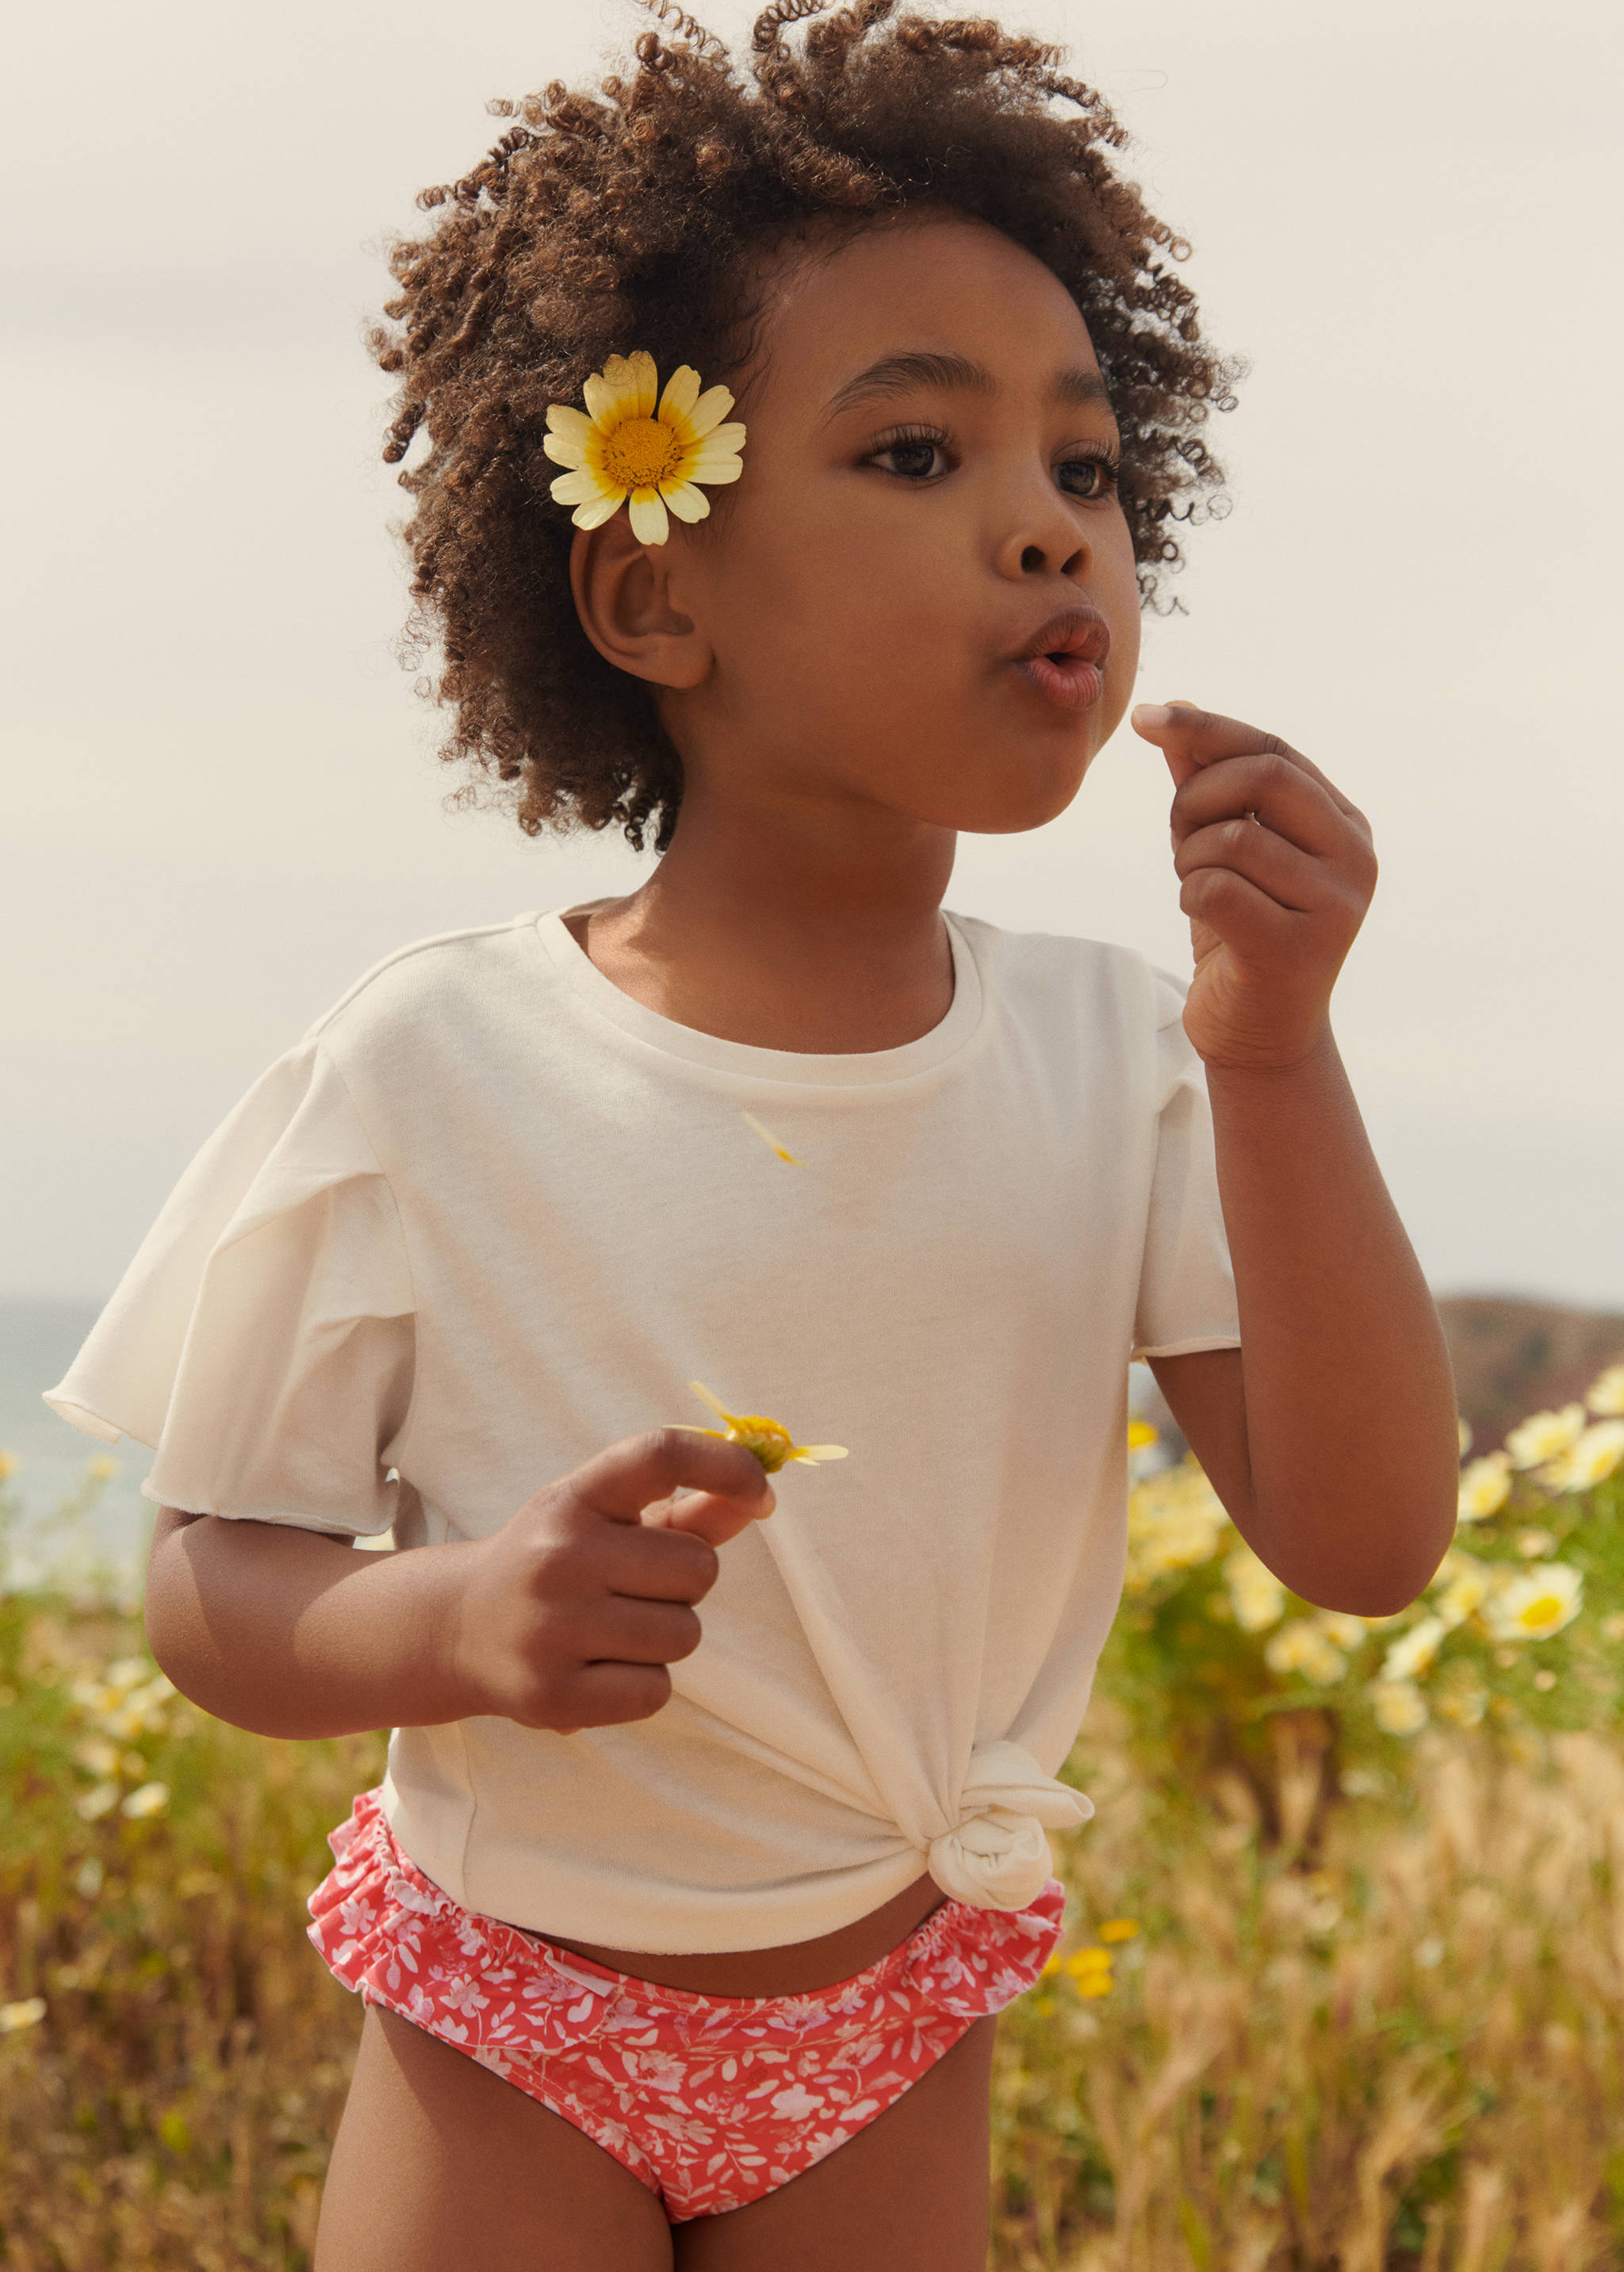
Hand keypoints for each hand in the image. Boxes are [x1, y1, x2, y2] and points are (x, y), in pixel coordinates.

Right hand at [444, 1429, 773, 1733]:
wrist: (458, 1628)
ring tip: (615, 1630)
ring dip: (667, 1636)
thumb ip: (686, 1511)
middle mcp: (558, 1555)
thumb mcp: (605, 1520)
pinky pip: (656, 1692)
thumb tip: (756, 1499)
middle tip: (637, 1588)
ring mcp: (550, 1627)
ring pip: (684, 1634)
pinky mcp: (551, 1694)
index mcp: (574, 1498)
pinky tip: (601, 1669)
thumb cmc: (558, 1563)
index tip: (762, 1495)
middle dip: (687, 1582)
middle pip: (698, 1566)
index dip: (727, 1465)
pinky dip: (643, 1686)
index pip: (661, 1454)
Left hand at [1131, 700, 1377, 1069]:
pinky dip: (1189, 895)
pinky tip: (1202, 918)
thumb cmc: (1242, 935)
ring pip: (1233, 837)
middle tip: (1179, 836)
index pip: (1274, 749)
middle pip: (1264, 776)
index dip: (1205, 728)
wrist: (1261, 1035)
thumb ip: (1207, 784)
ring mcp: (1334, 905)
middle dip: (1197, 796)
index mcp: (1344, 824)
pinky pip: (1216, 889)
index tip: (1144, 717)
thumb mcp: (1226, 852)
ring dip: (1189, 858)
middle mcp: (1354, 857)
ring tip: (1197, 886)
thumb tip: (1174, 712)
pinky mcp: (1297, 949)